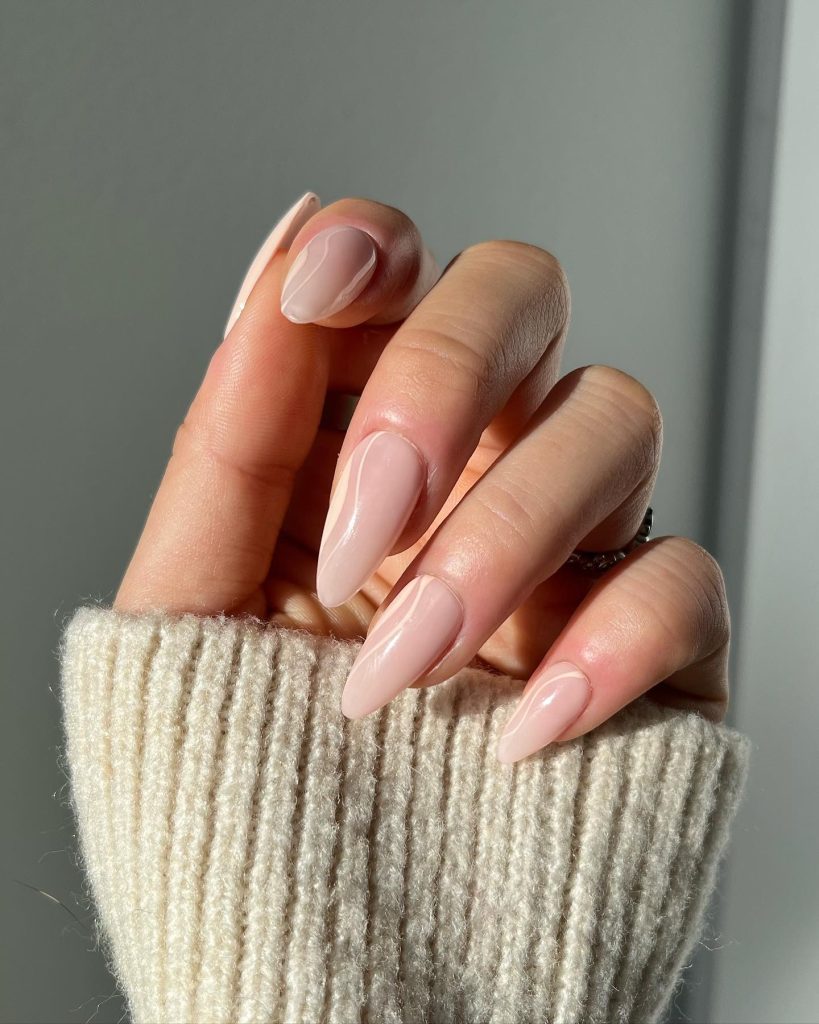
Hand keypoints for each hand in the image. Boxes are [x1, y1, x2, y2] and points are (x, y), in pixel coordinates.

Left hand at [116, 193, 728, 761]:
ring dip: (503, 533)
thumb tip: (267, 292)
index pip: (395, 270)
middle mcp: (473, 458)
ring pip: (614, 414)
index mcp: (358, 434)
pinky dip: (609, 643)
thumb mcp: (195, 607)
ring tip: (409, 665)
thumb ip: (227, 448)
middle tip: (365, 518)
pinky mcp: (652, 636)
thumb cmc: (257, 766)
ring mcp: (571, 538)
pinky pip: (686, 577)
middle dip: (442, 377)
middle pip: (522, 292)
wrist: (335, 930)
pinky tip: (519, 728)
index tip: (317, 293)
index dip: (370, 249)